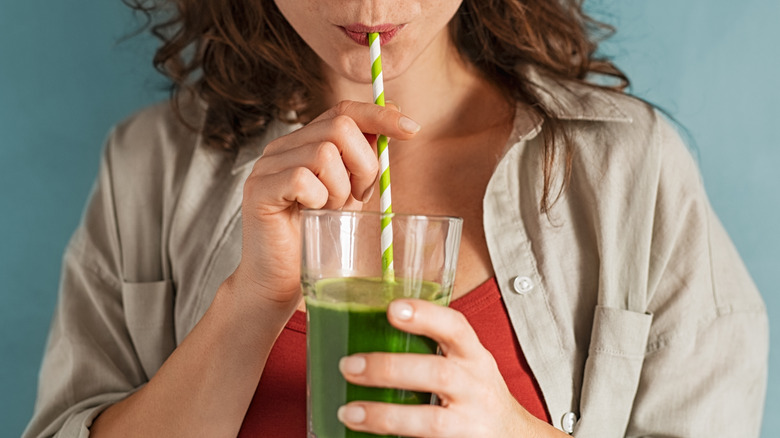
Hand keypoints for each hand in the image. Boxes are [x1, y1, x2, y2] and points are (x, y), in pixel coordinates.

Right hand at [227, 101, 420, 306]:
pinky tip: (313, 215)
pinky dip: (319, 200)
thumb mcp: (349, 192)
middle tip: (359, 197)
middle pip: (340, 127)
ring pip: (324, 154)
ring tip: (332, 211)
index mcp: (304, 143)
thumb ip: (364, 158)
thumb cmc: (316, 238)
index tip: (412, 129)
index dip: (379, 115)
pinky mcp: (259, 190)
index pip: (343, 110)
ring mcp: (267, 167)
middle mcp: (282, 148)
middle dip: (364, 165)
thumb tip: (397, 118)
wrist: (280, 281)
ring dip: (341, 189)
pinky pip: (303, 179)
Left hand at [337, 299, 567, 436]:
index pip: (455, 327)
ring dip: (384, 416)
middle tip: (349, 365)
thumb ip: (431, 348)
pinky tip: (368, 436)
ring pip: (430, 421)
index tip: (393, 308)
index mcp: (474, 356)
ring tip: (349, 411)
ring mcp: (470, 421)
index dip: (426, 315)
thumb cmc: (475, 392)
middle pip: (437, 374)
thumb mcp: (465, 363)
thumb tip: (367, 329)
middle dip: (390, 369)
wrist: (511, 436)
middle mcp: (475, 387)